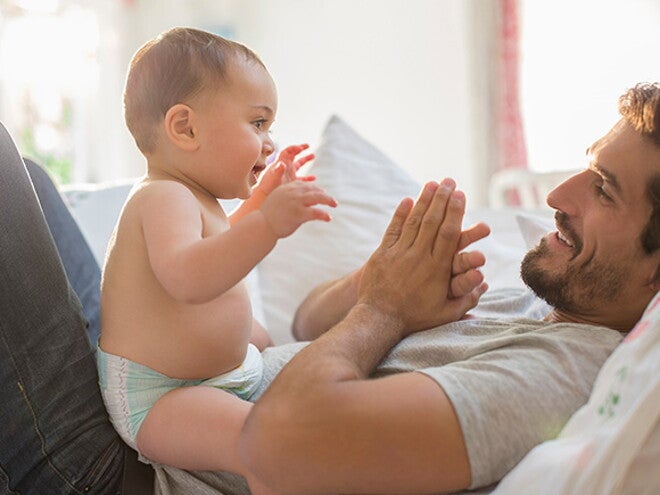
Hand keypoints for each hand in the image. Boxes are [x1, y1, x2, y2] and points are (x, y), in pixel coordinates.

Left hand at [254, 144, 314, 198]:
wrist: (264, 197)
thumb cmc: (267, 187)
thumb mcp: (273, 178)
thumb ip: (278, 170)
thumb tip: (282, 163)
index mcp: (280, 163)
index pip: (287, 152)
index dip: (294, 148)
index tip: (301, 148)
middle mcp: (285, 167)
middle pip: (293, 155)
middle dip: (300, 149)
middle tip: (308, 145)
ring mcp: (289, 174)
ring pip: (298, 164)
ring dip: (305, 159)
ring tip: (313, 155)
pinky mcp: (292, 182)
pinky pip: (301, 178)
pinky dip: (307, 177)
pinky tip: (313, 178)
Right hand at [260, 181, 336, 237]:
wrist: (261, 226)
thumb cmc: (268, 216)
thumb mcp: (277, 200)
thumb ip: (289, 198)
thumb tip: (298, 200)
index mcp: (287, 188)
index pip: (305, 184)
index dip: (315, 188)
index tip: (321, 193)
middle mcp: (292, 193)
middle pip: (314, 189)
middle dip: (324, 194)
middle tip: (332, 200)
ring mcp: (296, 202)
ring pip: (318, 197)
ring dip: (328, 200)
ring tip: (334, 204)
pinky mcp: (299, 214)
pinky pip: (316, 212)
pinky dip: (324, 215)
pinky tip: (328, 218)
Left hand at [357, 179, 486, 335]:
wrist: (378, 318)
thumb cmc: (414, 318)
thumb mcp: (445, 313)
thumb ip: (466, 298)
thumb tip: (485, 283)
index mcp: (437, 269)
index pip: (449, 233)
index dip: (455, 211)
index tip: (461, 195)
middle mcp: (419, 256)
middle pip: (432, 221)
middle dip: (442, 199)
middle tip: (449, 181)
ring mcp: (399, 253)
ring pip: (413, 221)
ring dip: (423, 201)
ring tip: (432, 184)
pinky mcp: (382, 254)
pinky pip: (393, 229)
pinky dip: (400, 214)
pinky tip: (407, 200)